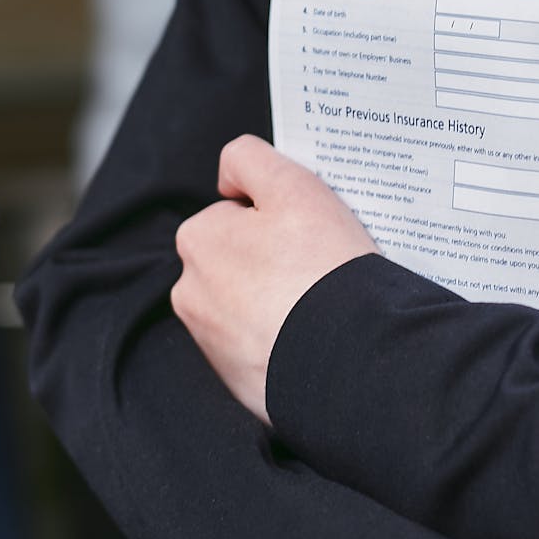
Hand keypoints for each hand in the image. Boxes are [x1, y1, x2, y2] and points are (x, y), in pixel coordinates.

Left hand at [171, 135, 377, 423]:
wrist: (347, 357)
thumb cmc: (321, 267)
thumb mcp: (291, 186)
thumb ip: (249, 159)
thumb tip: (228, 176)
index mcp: (198, 240)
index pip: (238, 212)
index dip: (277, 215)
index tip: (306, 230)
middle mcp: (191, 292)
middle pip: (241, 258)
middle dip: (272, 258)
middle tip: (317, 265)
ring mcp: (212, 341)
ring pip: (250, 302)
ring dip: (277, 299)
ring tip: (318, 303)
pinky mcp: (236, 380)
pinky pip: (261, 345)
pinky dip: (282, 338)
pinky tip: (312, 335)